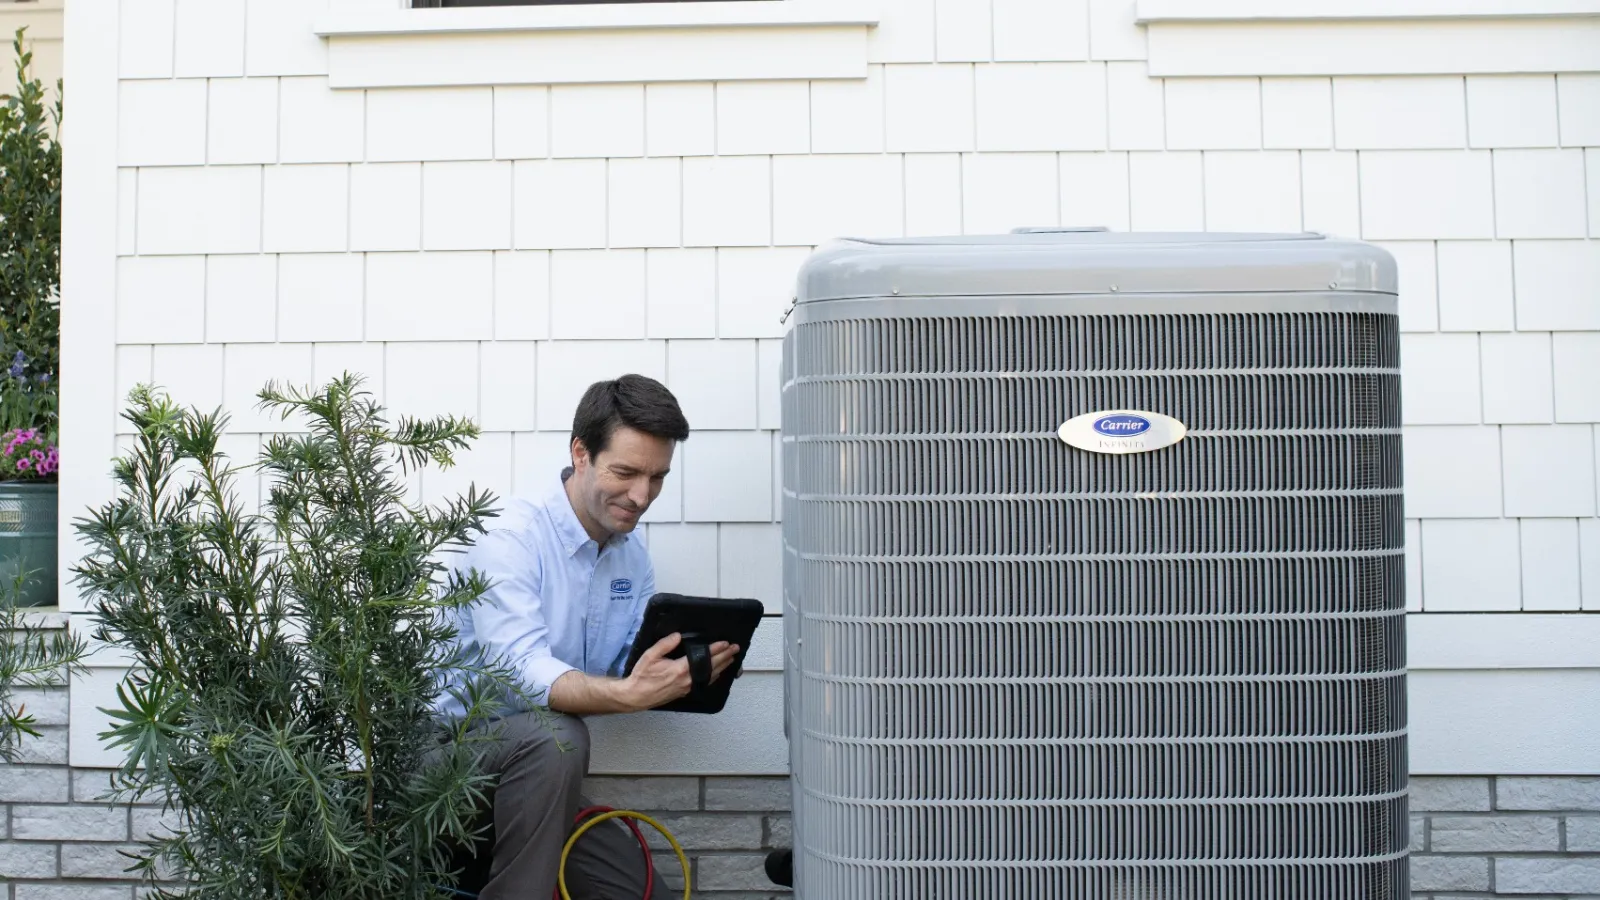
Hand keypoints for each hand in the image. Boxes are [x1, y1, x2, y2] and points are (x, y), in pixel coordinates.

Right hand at [620, 634, 743, 711]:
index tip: (725, 643)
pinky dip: (713, 676)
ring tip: (731, 659)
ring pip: (710, 676)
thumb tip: (677, 636)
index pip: (704, 658)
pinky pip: (704, 683)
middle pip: (711, 667)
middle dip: (725, 657)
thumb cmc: (642, 677)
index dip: (716, 650)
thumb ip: (665, 644)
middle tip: (735, 649)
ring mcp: (687, 687)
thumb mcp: (650, 656)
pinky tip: (717, 673)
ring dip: (722, 667)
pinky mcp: (685, 692)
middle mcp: (687, 680)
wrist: (636, 696)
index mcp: (680, 669)